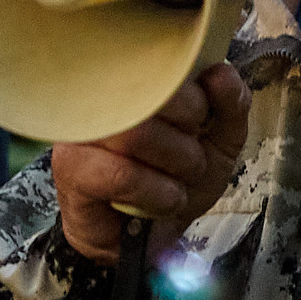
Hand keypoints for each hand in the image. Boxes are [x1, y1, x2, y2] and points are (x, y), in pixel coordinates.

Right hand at [50, 63, 250, 264]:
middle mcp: (103, 91)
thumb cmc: (178, 177)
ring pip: (136, 134)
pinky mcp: (70, 167)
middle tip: (192, 159)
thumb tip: (220, 71)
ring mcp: (81, 127)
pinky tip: (164, 200)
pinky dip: (157, 193)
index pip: (166, 63)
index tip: (200, 124)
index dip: (196, 99)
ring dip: (175, 166)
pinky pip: (121, 174)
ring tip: (178, 182)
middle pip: (152, 96)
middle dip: (188, 138)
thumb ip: (231, 102)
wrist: (148, 236)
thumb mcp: (220, 139)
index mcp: (139, 75)